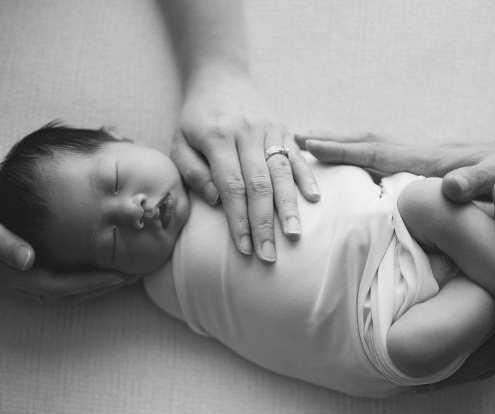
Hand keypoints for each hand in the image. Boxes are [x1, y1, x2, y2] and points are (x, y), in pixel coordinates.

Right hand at [0, 195, 130, 302]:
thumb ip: (2, 241)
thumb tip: (29, 259)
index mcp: (16, 273)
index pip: (65, 284)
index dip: (95, 282)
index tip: (121, 276)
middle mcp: (23, 282)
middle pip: (73, 293)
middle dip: (105, 287)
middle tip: (137, 275)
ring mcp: (23, 282)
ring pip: (69, 292)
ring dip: (98, 287)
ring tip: (126, 275)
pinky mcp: (23, 274)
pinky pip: (60, 284)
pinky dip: (83, 281)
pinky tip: (99, 271)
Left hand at [172, 69, 318, 261]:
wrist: (220, 77)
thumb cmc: (196, 118)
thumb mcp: (180, 142)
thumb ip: (193, 171)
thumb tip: (216, 200)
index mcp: (218, 138)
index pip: (231, 186)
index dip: (238, 220)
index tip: (243, 248)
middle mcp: (247, 133)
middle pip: (259, 185)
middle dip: (264, 224)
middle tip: (269, 255)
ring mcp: (269, 129)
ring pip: (281, 173)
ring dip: (289, 207)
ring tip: (294, 235)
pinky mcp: (284, 128)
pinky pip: (297, 156)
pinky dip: (307, 177)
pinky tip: (314, 200)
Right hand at [297, 129, 494, 201]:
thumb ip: (475, 183)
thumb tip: (448, 190)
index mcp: (430, 160)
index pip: (377, 153)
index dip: (342, 151)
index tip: (308, 145)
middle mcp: (422, 154)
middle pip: (368, 143)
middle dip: (332, 142)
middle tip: (295, 139)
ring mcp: (425, 157)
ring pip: (374, 147)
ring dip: (344, 146)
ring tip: (314, 148)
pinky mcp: (431, 164)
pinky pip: (385, 157)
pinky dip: (362, 156)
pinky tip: (356, 165)